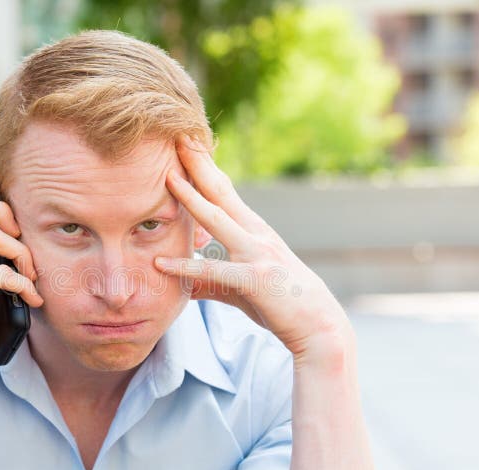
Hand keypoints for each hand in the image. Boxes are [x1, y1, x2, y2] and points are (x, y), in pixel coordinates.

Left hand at [154, 138, 353, 365]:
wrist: (318, 326)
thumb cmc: (280, 303)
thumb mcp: (240, 288)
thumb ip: (210, 282)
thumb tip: (183, 283)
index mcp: (253, 230)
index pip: (223, 191)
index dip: (203, 167)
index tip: (184, 143)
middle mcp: (255, 234)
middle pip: (220, 191)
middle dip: (198, 163)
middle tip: (176, 134)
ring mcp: (256, 254)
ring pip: (217, 220)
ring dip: (191, 197)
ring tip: (167, 177)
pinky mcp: (255, 279)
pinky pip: (214, 271)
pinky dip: (186, 267)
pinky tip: (160, 263)